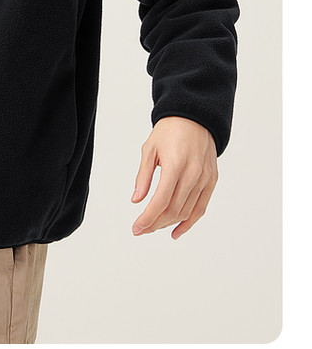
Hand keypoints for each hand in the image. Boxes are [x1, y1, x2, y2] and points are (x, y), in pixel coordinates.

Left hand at [130, 116, 217, 239]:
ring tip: (153, 227)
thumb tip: (136, 200)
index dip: (148, 217)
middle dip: (155, 223)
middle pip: (173, 209)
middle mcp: (193, 174)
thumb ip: (143, 176)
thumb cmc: (169, 131)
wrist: (194, 117)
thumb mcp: (149, 149)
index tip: (136, 227)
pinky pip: (201, 208)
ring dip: (169, 223)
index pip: (161, 200)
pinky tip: (176, 231)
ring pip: (187, 211)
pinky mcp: (211, 181)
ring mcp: (204, 178)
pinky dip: (189, 222)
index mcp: (175, 164)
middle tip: (141, 228)